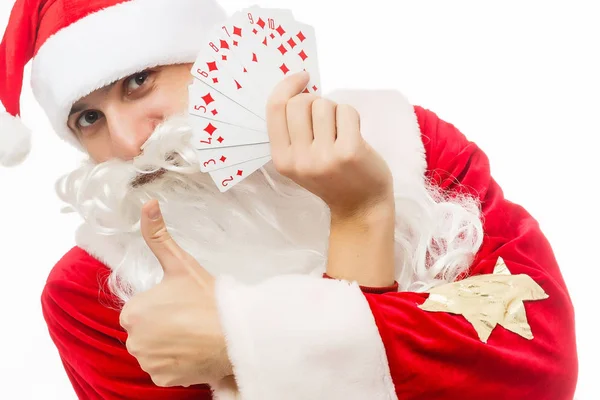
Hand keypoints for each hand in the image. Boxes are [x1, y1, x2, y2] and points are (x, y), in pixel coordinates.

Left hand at [119, 200, 232, 386]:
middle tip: (190, 318)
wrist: (233, 334)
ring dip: (170, 345)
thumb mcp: (181, 263)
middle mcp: (133, 340)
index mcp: (133, 312)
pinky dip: (177, 363)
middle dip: (164, 325)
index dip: (163, 305)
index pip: (142, 309)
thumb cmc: (207, 299)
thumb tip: (147, 203)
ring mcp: (149, 363)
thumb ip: (158, 235)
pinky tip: (194, 351)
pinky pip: (165, 370)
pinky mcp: (163, 380)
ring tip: (194, 335)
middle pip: (146, 331)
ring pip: (155, 350)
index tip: (182, 303)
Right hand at [266, 71, 393, 220]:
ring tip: (341, 130)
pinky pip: (346, 111)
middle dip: (315, 101)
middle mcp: (299, 159)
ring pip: (324, 105)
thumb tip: (299, 86)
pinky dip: (352, 116)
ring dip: (335, 111)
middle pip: (300, 102)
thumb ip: (293, 131)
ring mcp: (324, 157)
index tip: (302, 78)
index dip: (287, 85)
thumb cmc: (331, 177)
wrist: (360, 206)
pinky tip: (354, 134)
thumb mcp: (300, 160)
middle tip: (326, 117)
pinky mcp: (349, 152)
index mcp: (281, 159)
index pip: (275, 108)